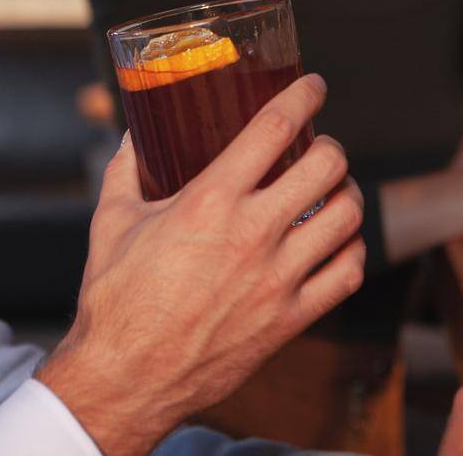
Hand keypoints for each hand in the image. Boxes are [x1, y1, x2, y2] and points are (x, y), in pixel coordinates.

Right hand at [36, 74, 365, 455]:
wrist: (125, 376)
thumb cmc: (115, 297)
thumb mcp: (112, 219)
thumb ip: (127, 168)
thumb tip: (136, 134)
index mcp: (209, 200)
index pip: (275, 127)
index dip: (304, 96)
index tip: (314, 86)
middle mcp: (251, 234)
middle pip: (327, 166)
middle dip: (331, 146)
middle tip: (321, 147)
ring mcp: (277, 279)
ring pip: (346, 217)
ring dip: (346, 194)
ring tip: (335, 190)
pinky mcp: (290, 320)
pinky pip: (347, 274)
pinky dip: (350, 250)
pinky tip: (336, 243)